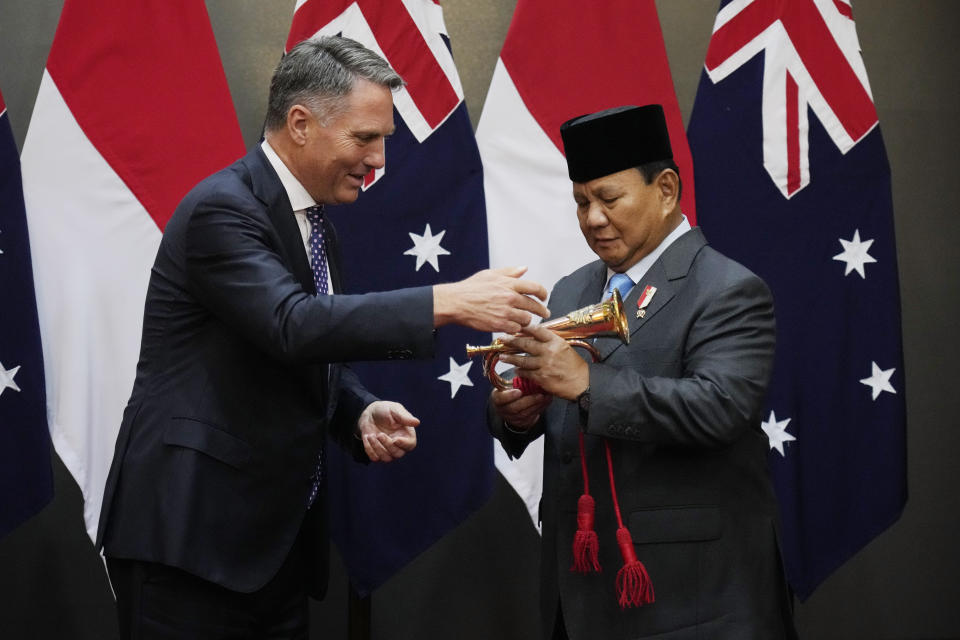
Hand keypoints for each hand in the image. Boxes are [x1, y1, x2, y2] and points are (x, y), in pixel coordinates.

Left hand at [357, 401, 418, 461]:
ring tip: (371, 435)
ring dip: (377, 448)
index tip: (395, 439)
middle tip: (379, 434)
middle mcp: (399, 445)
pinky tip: (367, 438)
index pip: (410, 445)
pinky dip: (370, 449)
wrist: (369, 413)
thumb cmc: (385, 410)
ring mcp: (388, 450)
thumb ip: (405, 417)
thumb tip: (417, 422)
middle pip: (398, 454)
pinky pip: (375, 458)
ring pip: (387, 458)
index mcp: (407, 434)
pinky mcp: (377, 452)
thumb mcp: (395, 410)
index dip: (404, 444)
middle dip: (388, 445)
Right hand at [433, 266, 548, 333]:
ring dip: (526, 320)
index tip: (544, 297)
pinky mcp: (500, 324)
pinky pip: (516, 329)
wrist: (456, 303)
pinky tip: (511, 325)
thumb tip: (524, 269)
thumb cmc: (470, 288)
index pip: (535, 287)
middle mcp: (510, 297)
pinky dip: (515, 328)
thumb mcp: (490, 274)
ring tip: (522, 319)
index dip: (543, 293)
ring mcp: (506, 312)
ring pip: (527, 319)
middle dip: (542, 310)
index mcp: (509, 284)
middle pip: (534, 306)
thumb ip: (509, 272)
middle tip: (544, 313)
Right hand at [491, 387, 551, 429]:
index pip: (500, 398)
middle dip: (528, 401)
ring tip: (546, 396)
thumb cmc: (512, 391)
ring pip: (524, 413)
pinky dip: (540, 408)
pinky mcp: (521, 422)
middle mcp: (503, 409)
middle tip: (539, 395)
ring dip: (537, 405)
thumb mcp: (511, 385)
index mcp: (498, 398)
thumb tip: (528, 373)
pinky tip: (546, 401)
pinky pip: (532, 416)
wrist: (513, 405)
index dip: (509, 396)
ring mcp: (512, 418)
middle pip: (514, 408)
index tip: (519, 391)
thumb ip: (517, 381)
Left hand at [498, 325, 589, 399]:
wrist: (582, 383)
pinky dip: (520, 371)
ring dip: (511, 358)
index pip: (537, 330)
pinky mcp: (542, 377)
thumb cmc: (575, 366)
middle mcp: (549, 351)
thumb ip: (551, 342)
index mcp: (556, 342)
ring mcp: (544, 365)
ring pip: (522, 359)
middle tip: (502, 339)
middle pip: (525, 343)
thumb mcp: (565, 348)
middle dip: (511, 341)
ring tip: (503, 356)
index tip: (516, 326)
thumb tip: (535, 336)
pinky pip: (526, 372)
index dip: (525, 327)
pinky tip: (516, 370)